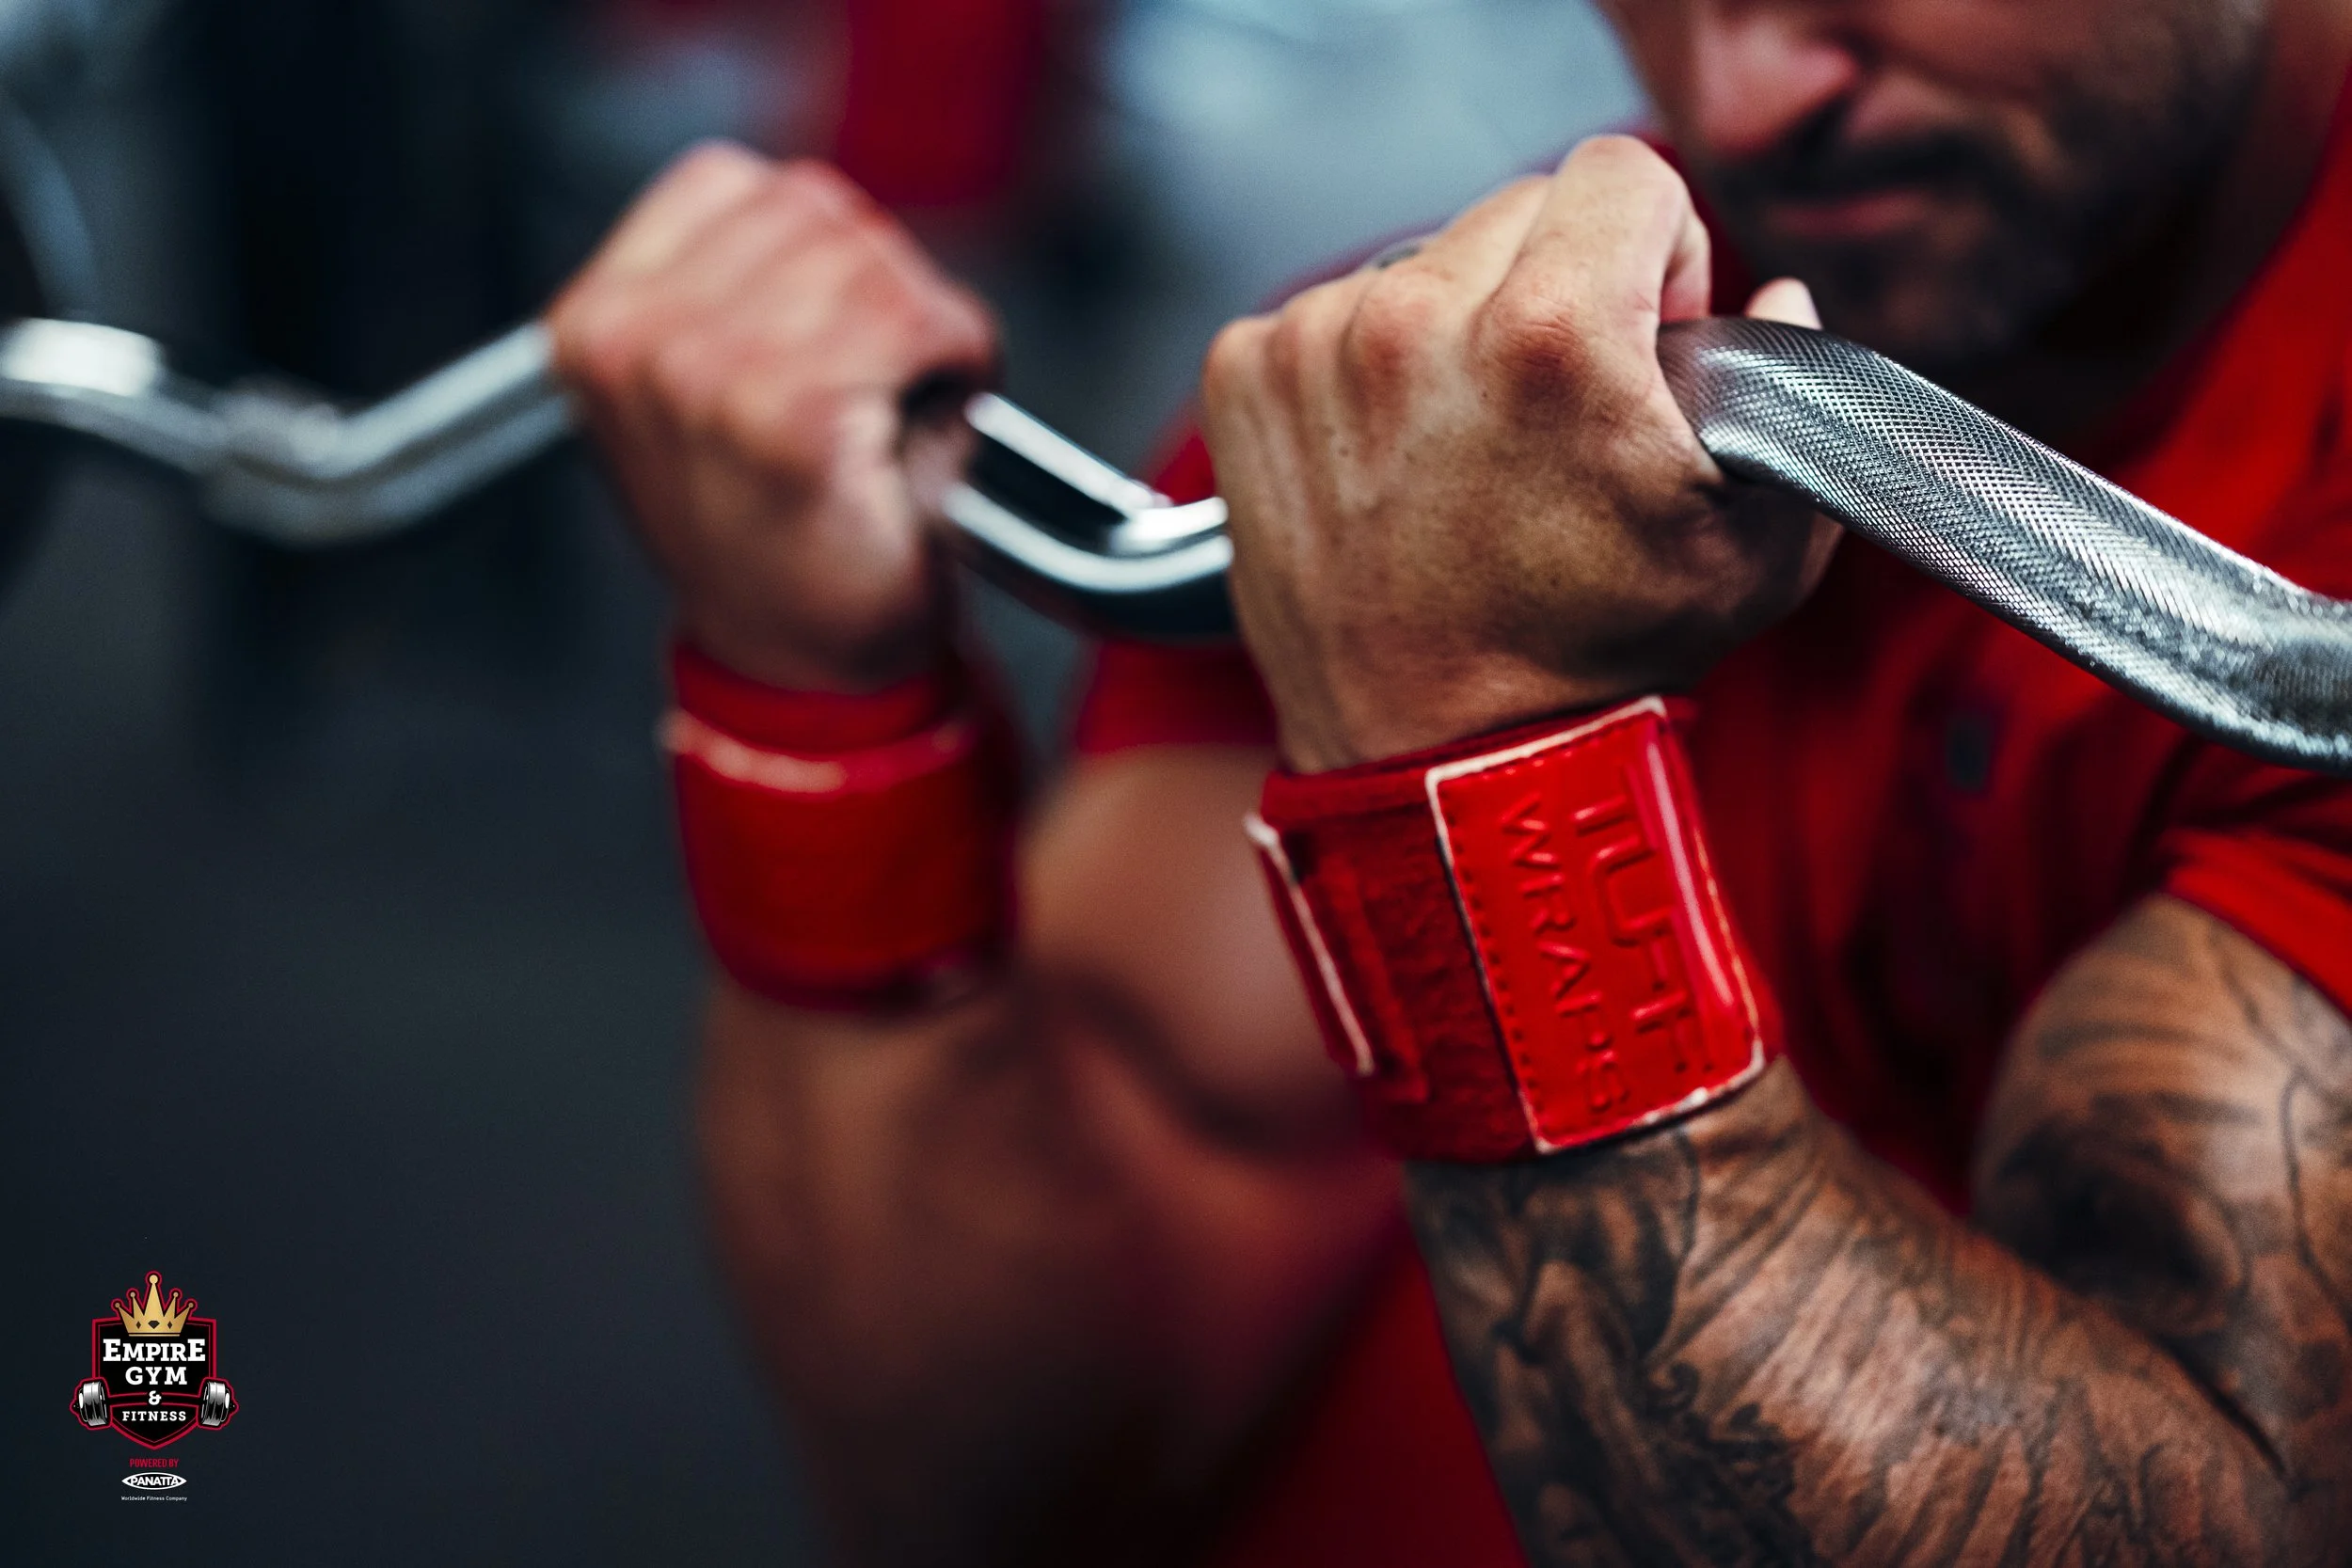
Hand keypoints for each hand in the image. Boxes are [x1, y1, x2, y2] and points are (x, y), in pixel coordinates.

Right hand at [549, 144, 997, 691]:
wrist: (806, 668)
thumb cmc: (782, 532)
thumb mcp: (716, 385)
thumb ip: (740, 279)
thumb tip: (823, 216)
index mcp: (598, 317)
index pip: (737, 183)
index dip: (819, 249)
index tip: (833, 332)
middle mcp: (633, 338)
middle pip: (817, 211)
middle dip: (878, 291)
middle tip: (879, 393)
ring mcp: (702, 375)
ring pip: (874, 265)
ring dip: (920, 335)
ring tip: (891, 420)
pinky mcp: (788, 417)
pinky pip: (920, 326)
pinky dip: (959, 370)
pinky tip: (925, 436)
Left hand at [1199, 136, 1837, 770]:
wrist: (1434, 763)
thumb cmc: (1586, 665)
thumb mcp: (1756, 544)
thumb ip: (1794, 389)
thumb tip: (1774, 296)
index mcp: (1551, 333)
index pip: (1621, 171)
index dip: (1658, 251)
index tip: (1644, 332)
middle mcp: (1415, 320)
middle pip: (1517, 208)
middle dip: (1558, 284)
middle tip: (1560, 406)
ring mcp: (1315, 348)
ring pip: (1419, 261)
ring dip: (1455, 326)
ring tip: (1471, 445)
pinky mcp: (1246, 379)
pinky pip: (1326, 313)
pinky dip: (1360, 367)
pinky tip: (1395, 459)